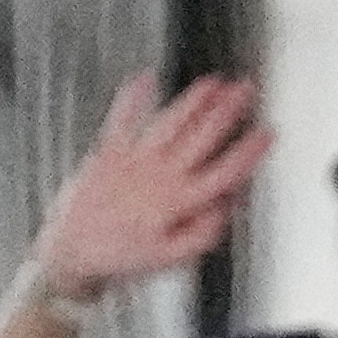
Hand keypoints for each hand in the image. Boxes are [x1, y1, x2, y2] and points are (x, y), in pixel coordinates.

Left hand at [30, 72, 263, 301]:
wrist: (71, 253)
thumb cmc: (120, 260)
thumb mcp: (172, 260)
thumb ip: (203, 232)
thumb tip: (225, 207)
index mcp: (179, 202)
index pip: (225, 171)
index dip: (249, 150)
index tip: (266, 133)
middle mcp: (160, 176)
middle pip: (202, 137)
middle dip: (227, 110)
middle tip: (245, 90)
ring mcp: (133, 160)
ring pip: (171, 123)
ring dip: (194, 100)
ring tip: (212, 82)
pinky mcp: (107, 152)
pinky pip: (122, 118)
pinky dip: (134, 96)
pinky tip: (145, 78)